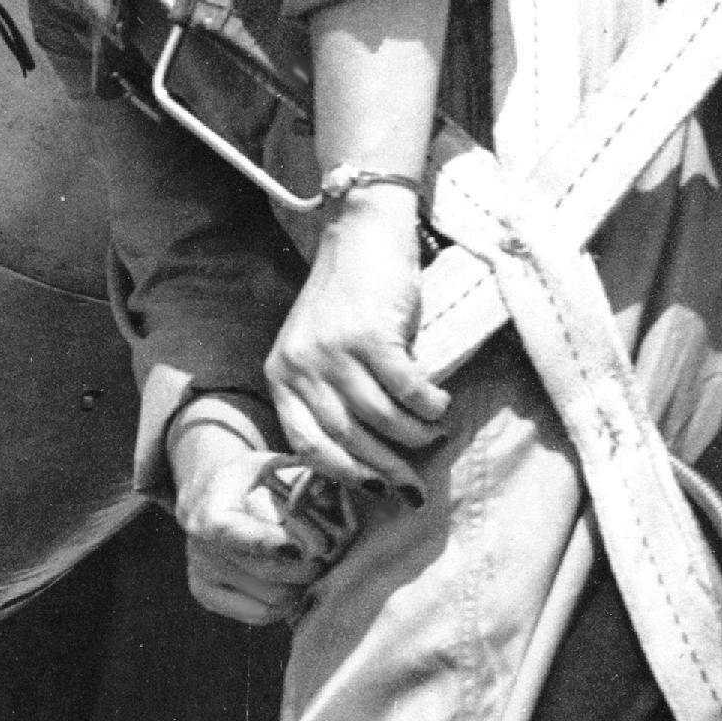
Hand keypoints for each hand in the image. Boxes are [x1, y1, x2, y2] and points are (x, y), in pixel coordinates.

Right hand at [169, 403, 328, 626]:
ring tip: (310, 567)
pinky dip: (285, 604)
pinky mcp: (205, 595)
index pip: (241, 538)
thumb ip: (300, 478)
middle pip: (268, 572)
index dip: (274, 544)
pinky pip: (260, 613)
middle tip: (326, 556)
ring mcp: (201, 574)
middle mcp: (200, 547)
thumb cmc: (248, 479)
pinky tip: (292, 584)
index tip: (307, 544)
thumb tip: (336, 492)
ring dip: (300, 586)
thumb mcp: (269, 466)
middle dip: (307, 566)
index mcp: (210, 512)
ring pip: (272, 598)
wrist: (207, 494)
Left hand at [265, 191, 450, 496]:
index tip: (375, 488)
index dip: (344, 473)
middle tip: (414, 484)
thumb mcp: (319, 347)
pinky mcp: (371, 334)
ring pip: (379, 418)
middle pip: (346, 438)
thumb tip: (368, 456)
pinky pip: (406, 389)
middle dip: (386, 468)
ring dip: (413, 436)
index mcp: (281, 374)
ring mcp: (334, 350)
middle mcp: (301, 365)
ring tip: (434, 436)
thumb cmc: (348, 296)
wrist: (363, 232)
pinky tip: (440, 407)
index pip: (307, 443)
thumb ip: (328, 393)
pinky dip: (427, 406)